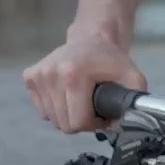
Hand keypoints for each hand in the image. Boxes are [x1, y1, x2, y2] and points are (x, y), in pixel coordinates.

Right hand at [22, 27, 146, 134]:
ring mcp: (37, 75)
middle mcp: (50, 75)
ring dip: (68, 115)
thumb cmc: (111, 59)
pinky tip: (66, 95)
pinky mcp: (30, 77)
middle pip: (63, 124)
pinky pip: (41, 110)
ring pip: (51, 119)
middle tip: (92, 108)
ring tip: (80, 100)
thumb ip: (134, 103)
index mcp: (72, 75)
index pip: (77, 122)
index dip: (94, 124)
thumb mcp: (133, 78)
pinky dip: (54, 108)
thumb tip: (125, 127)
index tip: (102, 114)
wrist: (90, 37)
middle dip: (81, 122)